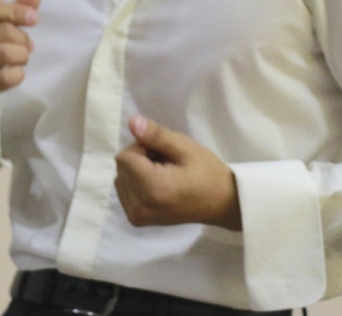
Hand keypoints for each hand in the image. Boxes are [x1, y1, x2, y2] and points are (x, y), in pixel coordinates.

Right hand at [0, 0, 38, 165]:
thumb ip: (10, 10)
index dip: (17, 10)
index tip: (33, 18)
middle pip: (3, 31)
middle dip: (23, 38)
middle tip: (25, 46)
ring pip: (6, 53)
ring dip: (23, 55)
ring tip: (21, 58)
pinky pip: (6, 78)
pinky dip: (19, 73)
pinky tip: (16, 73)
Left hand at [115, 115, 241, 230]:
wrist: (221, 203)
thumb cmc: (207, 173)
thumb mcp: (186, 147)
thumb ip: (156, 134)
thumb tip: (131, 122)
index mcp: (153, 189)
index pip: (125, 156)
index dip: (143, 146)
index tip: (165, 151)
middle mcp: (139, 206)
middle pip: (121, 167)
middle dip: (140, 158)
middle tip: (167, 162)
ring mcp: (136, 216)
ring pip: (120, 178)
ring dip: (137, 170)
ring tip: (163, 173)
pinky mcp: (136, 219)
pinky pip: (124, 191)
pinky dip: (136, 182)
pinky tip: (157, 183)